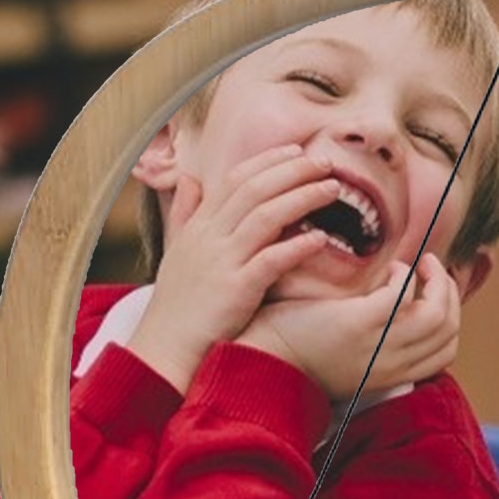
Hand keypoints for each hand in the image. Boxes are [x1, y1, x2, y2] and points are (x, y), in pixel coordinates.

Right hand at [127, 145, 339, 391]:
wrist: (166, 346)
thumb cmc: (179, 302)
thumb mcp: (177, 251)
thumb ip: (186, 212)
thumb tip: (190, 178)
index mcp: (200, 226)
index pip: (236, 179)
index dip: (269, 161)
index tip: (298, 151)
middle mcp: (210, 237)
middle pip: (255, 189)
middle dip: (293, 171)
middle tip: (325, 162)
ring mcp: (222, 262)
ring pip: (265, 216)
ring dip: (302, 198)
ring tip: (333, 189)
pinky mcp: (236, 290)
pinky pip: (270, 261)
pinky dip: (296, 246)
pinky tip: (321, 238)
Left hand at [237, 252, 462, 400]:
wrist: (260, 361)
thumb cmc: (299, 352)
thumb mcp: (351, 358)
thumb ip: (379, 343)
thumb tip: (403, 310)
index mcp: (391, 375)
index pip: (448, 351)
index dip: (452, 316)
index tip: (437, 292)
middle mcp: (391, 365)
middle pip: (449, 330)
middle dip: (449, 293)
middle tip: (434, 270)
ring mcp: (377, 347)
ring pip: (437, 314)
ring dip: (436, 281)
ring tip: (421, 264)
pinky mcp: (359, 324)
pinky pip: (403, 295)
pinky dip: (404, 276)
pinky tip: (389, 268)